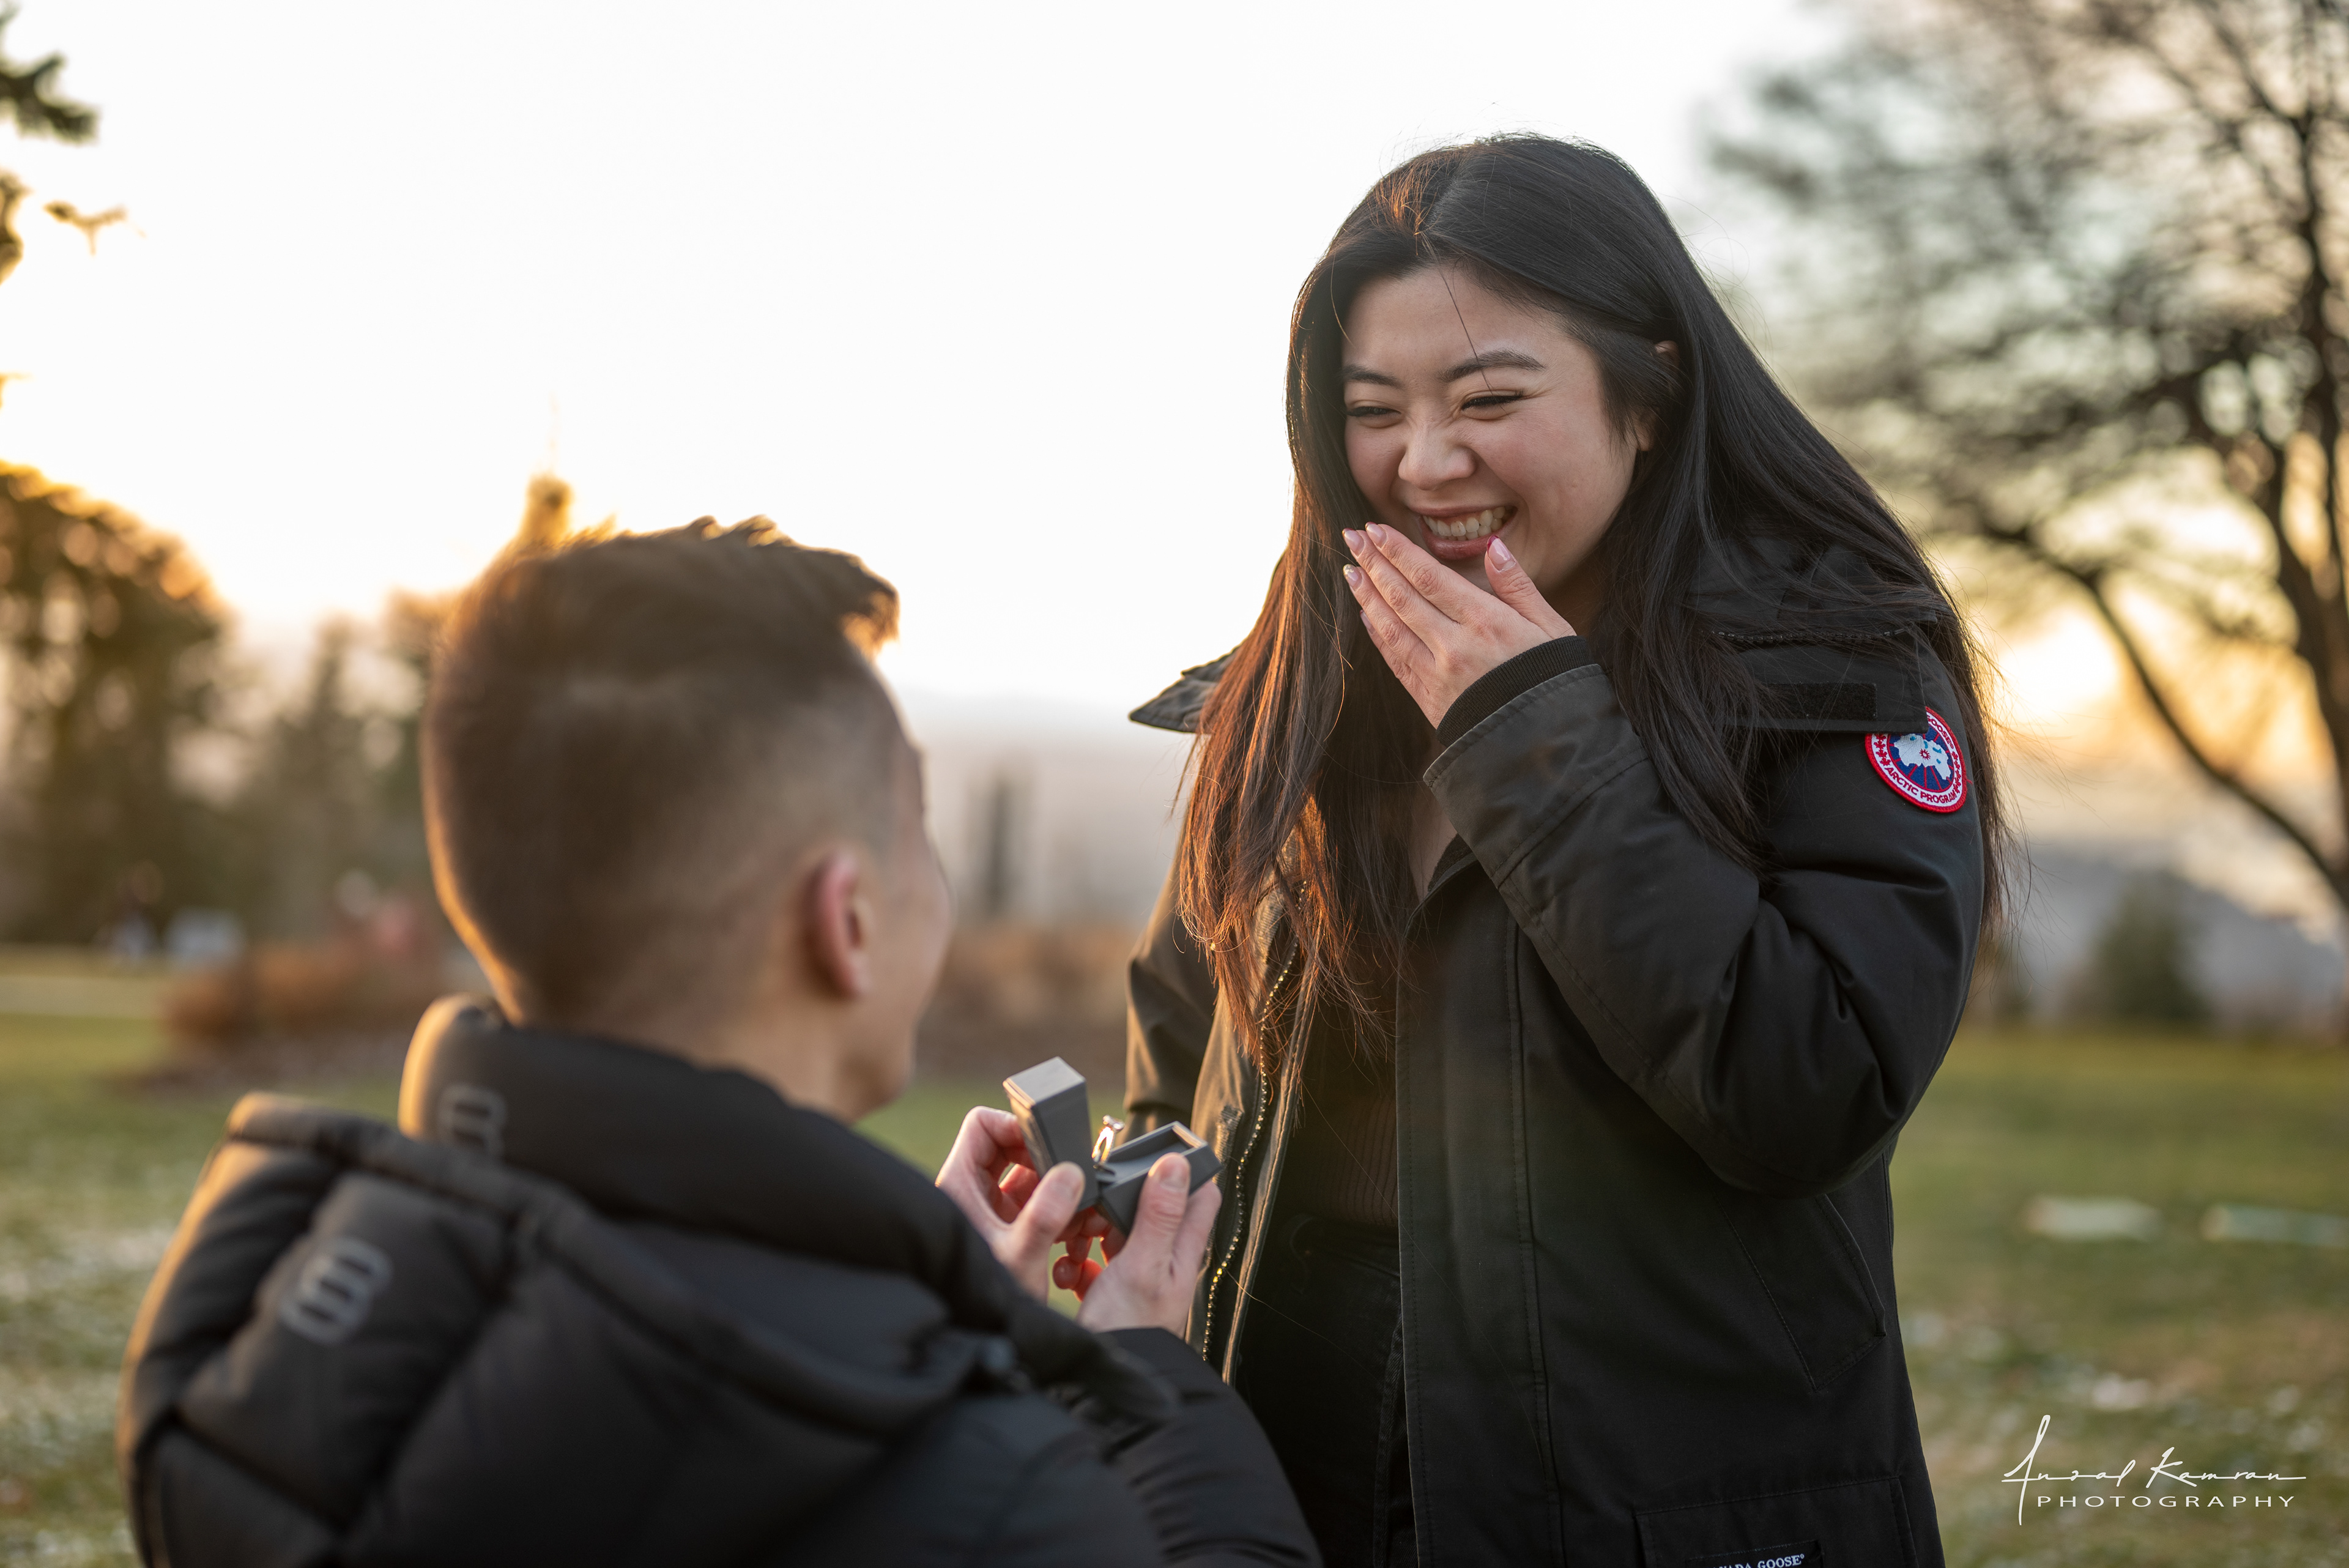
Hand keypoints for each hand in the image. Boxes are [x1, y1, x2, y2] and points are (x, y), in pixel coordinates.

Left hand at [935, 1107, 1109, 1300]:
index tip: (1047, 1142)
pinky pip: (1033, 1196)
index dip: (1015, 1125)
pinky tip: (1070, 1223)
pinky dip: (1054, 1202)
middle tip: (1066, 1171)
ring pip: (1025, 1172)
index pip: (982, 1124)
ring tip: (1073, 1199)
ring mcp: (988, 1205)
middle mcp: (971, 1189)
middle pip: (1008, 1144)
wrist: (983, 1329)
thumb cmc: (986, 1296)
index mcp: (960, 1184)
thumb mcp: (1019, 1255)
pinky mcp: (1005, 1222)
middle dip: (1042, 1155)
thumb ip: (1044, 1215)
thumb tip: (1070, 1175)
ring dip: (1052, 1181)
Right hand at [1073, 1154, 1220, 1335]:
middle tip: (1096, 1210)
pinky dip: (1081, 1261)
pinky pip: (1097, 1262)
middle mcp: (1165, 1259)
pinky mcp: (1115, 1292)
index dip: (1180, 1172)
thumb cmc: (1129, 1330)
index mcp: (1180, 1250)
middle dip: (1118, 1202)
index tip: (1148, 1162)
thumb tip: (1176, 1165)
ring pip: (1118, 1233)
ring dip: (1093, 1231)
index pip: (1200, 1195)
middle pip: (1149, 1208)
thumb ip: (1159, 1215)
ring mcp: (1139, 1276)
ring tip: (1076, 1244)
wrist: (1102, 1382)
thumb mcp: (1142, 1264)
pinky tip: (1070, 1271)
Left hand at [1343, 524, 1575, 727]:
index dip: (1398, 551)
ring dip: (1368, 597)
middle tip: (1352, 538)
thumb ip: (1518, 585)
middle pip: (1403, 597)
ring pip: (1392, 627)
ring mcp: (1438, 675)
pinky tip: (1365, 617)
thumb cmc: (1554, 679)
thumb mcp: (1551, 627)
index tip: (1375, 530)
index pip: (1429, 577)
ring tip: (1350, 571)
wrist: (1547, 744)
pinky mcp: (1430, 700)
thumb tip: (1494, 547)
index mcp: (1486, 622)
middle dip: (1374, 565)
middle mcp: (1455, 646)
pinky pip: (1396, 662)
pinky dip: (1378, 636)